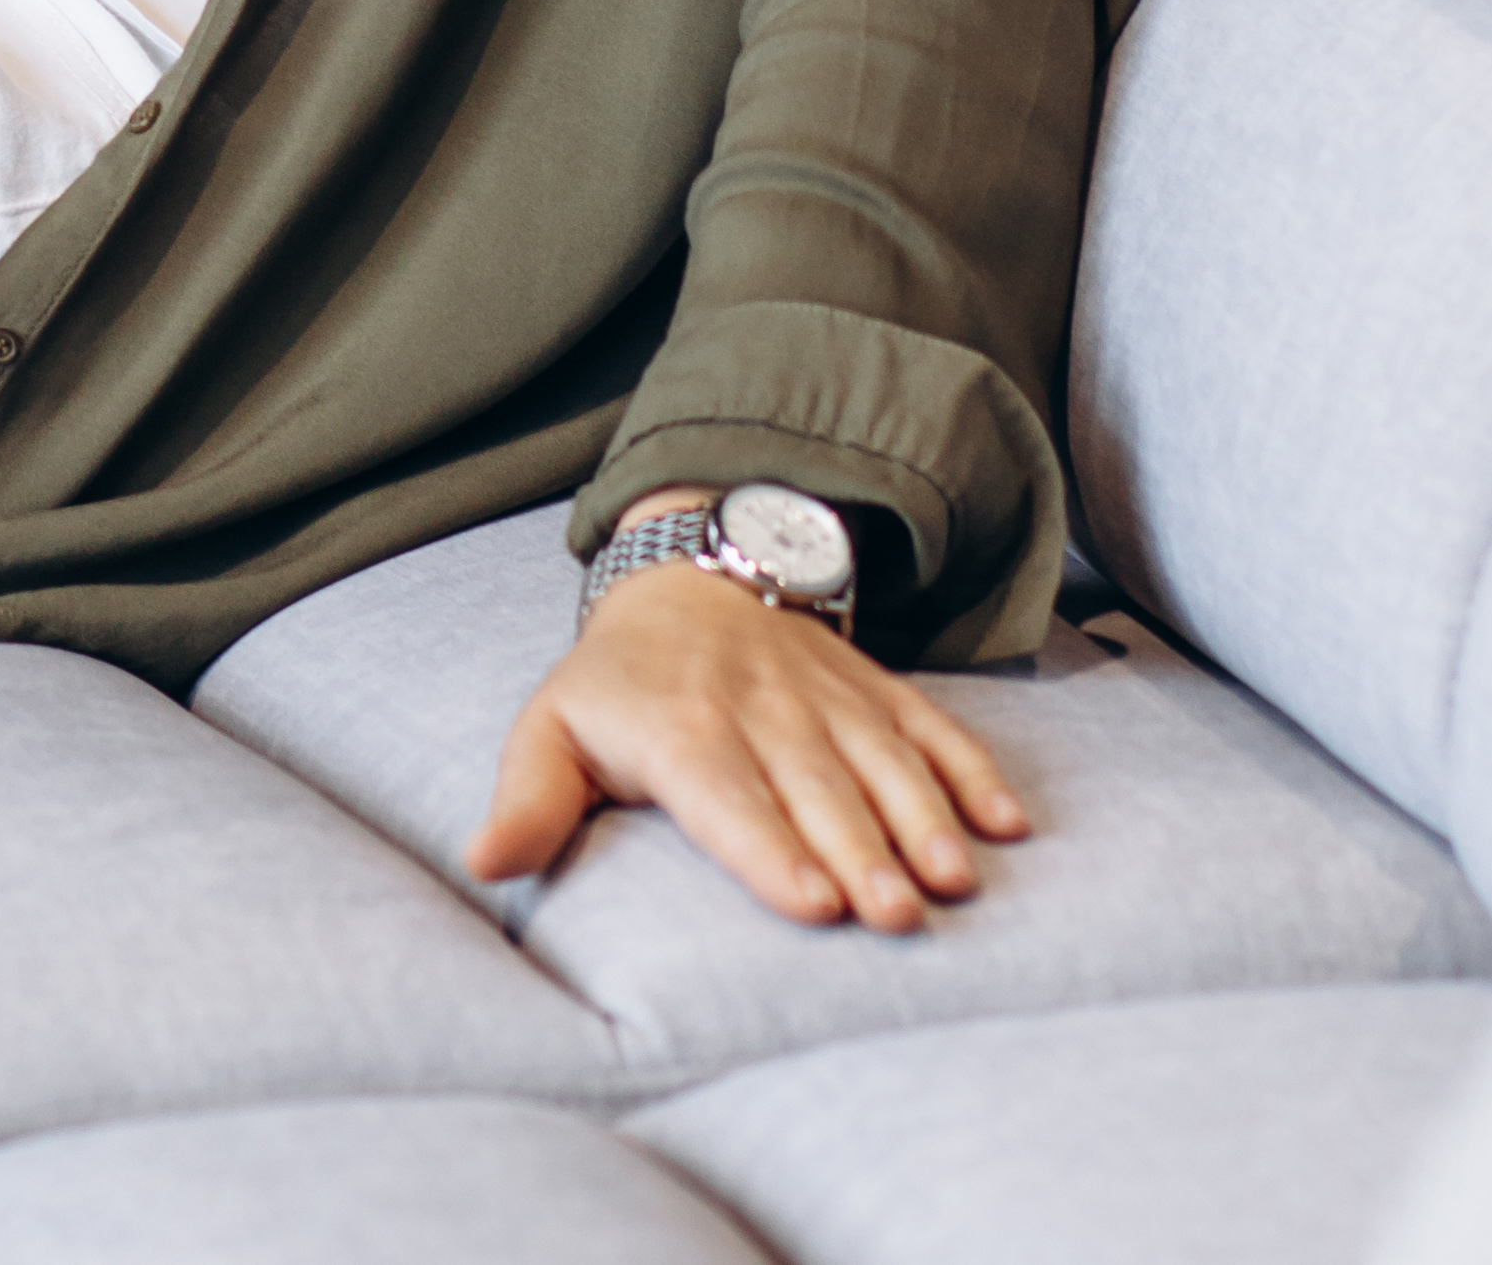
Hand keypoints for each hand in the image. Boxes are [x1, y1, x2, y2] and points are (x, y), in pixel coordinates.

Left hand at [461, 542, 1033, 928]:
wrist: (686, 576)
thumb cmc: (615, 685)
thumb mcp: (552, 729)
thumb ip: (528, 801)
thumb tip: (483, 862)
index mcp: (678, 727)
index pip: (727, 794)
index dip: (772, 850)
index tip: (814, 906)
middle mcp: (759, 707)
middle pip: (815, 788)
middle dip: (861, 852)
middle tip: (899, 915)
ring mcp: (825, 694)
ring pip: (880, 759)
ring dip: (923, 820)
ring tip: (954, 881)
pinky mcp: (873, 688)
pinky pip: (930, 727)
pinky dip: (971, 771)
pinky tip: (1008, 824)